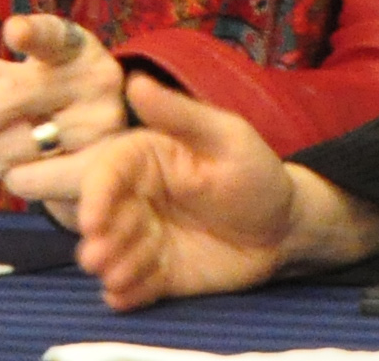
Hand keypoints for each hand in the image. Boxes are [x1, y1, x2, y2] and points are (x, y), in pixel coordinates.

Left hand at [0, 14, 129, 180]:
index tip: (13, 31)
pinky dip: (14, 180)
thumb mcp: (22, 79)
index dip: (33, 33)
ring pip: (10, 147)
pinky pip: (26, 180)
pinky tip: (34, 169)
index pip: (52, 35)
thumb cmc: (53, 100)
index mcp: (73, 47)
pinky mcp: (99, 169)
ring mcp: (102, 124)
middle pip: (8, 97)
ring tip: (14, 149)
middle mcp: (95, 79)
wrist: (115, 148)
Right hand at [5, 75, 378, 310]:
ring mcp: (144, 239)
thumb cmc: (255, 174)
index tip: (93, 222)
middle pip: (103, 219)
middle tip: (101, 258)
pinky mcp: (157, 274)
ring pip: (114, 255)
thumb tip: (135, 81)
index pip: (106, 175)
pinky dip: (124, 294)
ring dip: (111, 268)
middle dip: (98, 240)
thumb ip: (180, 115)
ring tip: (121, 278)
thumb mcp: (226, 137)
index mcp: (143, 159)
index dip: (94, 198)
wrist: (285, 230)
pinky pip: (132, 286)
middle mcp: (135, 199)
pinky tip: (124, 297)